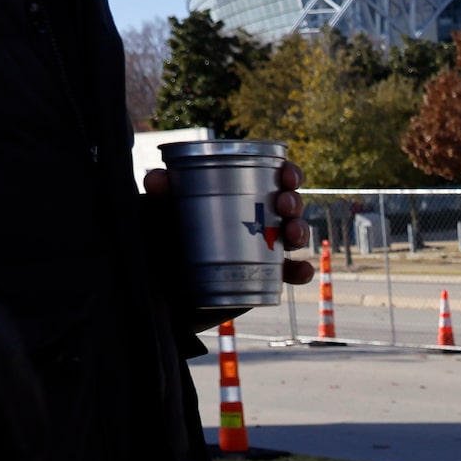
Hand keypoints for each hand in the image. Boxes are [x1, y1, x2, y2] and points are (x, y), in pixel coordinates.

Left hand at [143, 156, 312, 282]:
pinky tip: (302, 271)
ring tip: (290, 235)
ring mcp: (264, 248)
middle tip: (284, 206)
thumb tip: (157, 179)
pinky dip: (303, 272)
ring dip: (300, 231)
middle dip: (294, 202)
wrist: (164, 286)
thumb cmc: (165, 239)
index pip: (272, 177)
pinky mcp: (265, 277)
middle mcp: (257, 218)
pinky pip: (290, 273)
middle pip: (288, 205)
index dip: (289, 173)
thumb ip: (160, 196)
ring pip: (294, 235)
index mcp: (239, 193)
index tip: (286, 176)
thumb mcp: (160, 214)